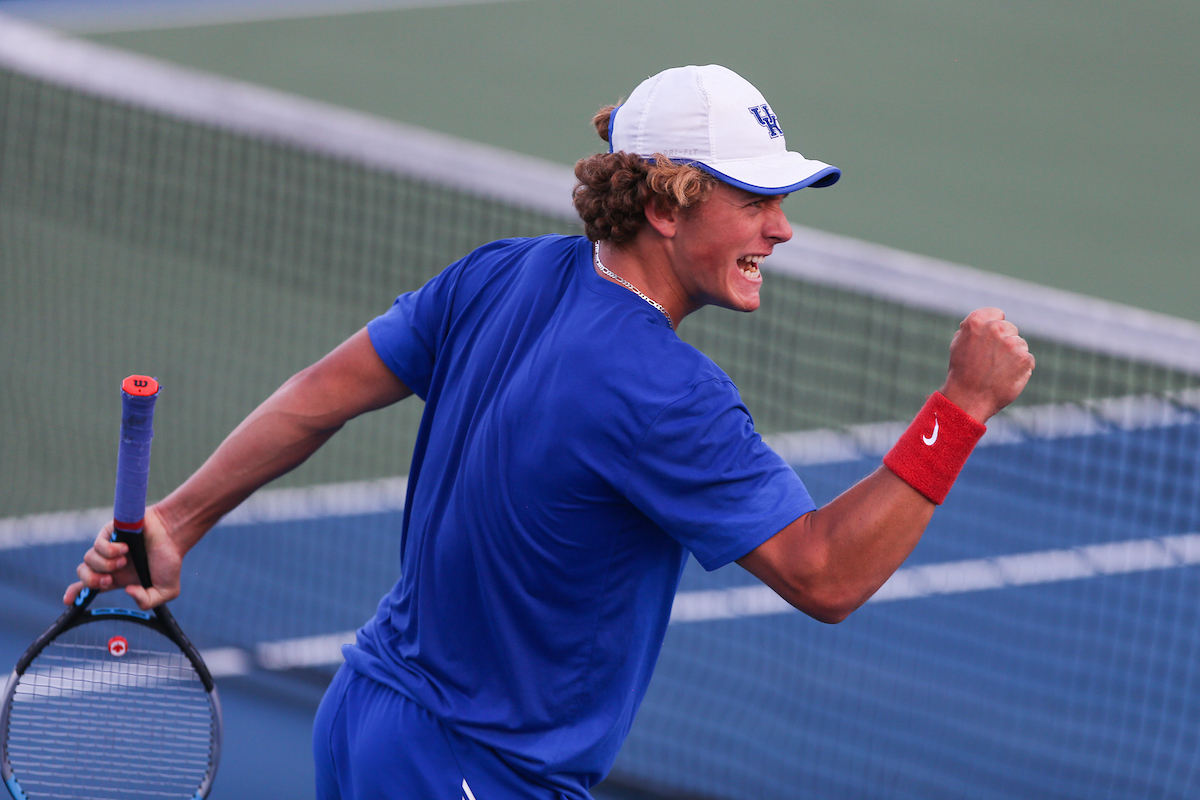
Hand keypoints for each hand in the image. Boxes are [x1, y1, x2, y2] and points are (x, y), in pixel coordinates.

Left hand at [63, 505, 182, 610]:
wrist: (174, 535)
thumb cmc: (170, 559)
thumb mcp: (166, 591)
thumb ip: (149, 601)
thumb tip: (128, 591)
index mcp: (118, 578)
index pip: (89, 586)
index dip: (75, 593)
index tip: (68, 601)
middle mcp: (109, 563)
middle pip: (83, 574)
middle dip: (92, 581)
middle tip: (110, 579)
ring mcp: (108, 547)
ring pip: (87, 560)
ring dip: (106, 565)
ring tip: (124, 561)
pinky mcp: (110, 533)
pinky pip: (97, 545)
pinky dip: (110, 550)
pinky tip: (125, 548)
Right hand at [940, 308, 1034, 423]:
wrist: (968, 398)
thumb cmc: (962, 372)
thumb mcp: (960, 344)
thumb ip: (975, 330)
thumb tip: (990, 322)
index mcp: (976, 321)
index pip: (996, 314)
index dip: (994, 326)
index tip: (990, 339)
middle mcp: (995, 328)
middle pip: (1010, 328)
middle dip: (1004, 341)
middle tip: (991, 360)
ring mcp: (1012, 343)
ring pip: (1020, 344)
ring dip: (1013, 355)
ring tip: (997, 370)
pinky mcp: (1025, 358)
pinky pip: (1028, 359)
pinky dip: (1020, 368)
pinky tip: (1006, 377)